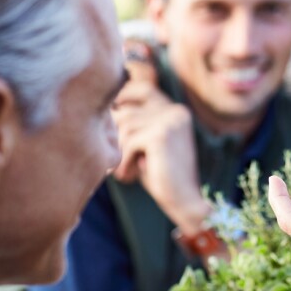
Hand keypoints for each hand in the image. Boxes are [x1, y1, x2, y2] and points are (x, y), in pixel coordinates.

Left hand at [112, 48, 208, 233]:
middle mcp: (175, 111)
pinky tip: (130, 176)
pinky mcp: (161, 135)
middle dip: (115, 133)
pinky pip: (129, 141)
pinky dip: (124, 160)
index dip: (123, 96)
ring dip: (119, 150)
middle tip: (114, 156)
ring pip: (126, 126)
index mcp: (176, 111)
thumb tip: (104, 110)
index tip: (110, 115)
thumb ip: (134, 126)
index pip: (143, 89)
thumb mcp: (148, 146)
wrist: (186, 202)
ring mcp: (170, 121)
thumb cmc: (163, 176)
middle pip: (128, 110)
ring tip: (124, 170)